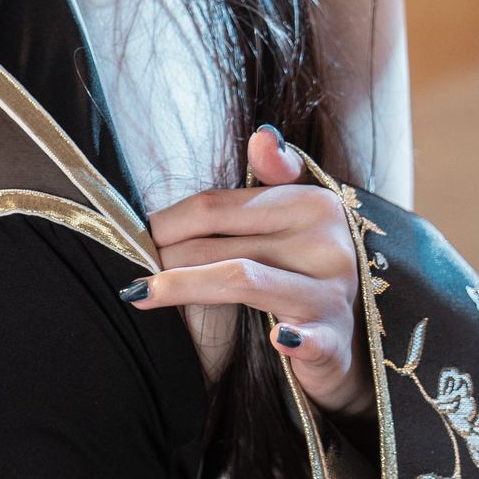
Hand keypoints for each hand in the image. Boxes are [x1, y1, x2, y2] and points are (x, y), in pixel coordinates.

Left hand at [125, 124, 373, 419]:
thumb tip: (261, 136)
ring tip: (140, 295)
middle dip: (165, 258)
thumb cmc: (301, 274)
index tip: (139, 238)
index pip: (216, 205)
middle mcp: (328, 242)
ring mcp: (333, 292)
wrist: (344, 343)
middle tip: (133, 272)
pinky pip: (310, 337)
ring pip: (242, 279)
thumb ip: (273, 175)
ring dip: (182, 288)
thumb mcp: (290, 220)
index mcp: (313, 203)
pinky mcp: (335, 340)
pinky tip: (277, 339)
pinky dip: (294, 338)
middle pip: (219, 242)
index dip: (167, 222)